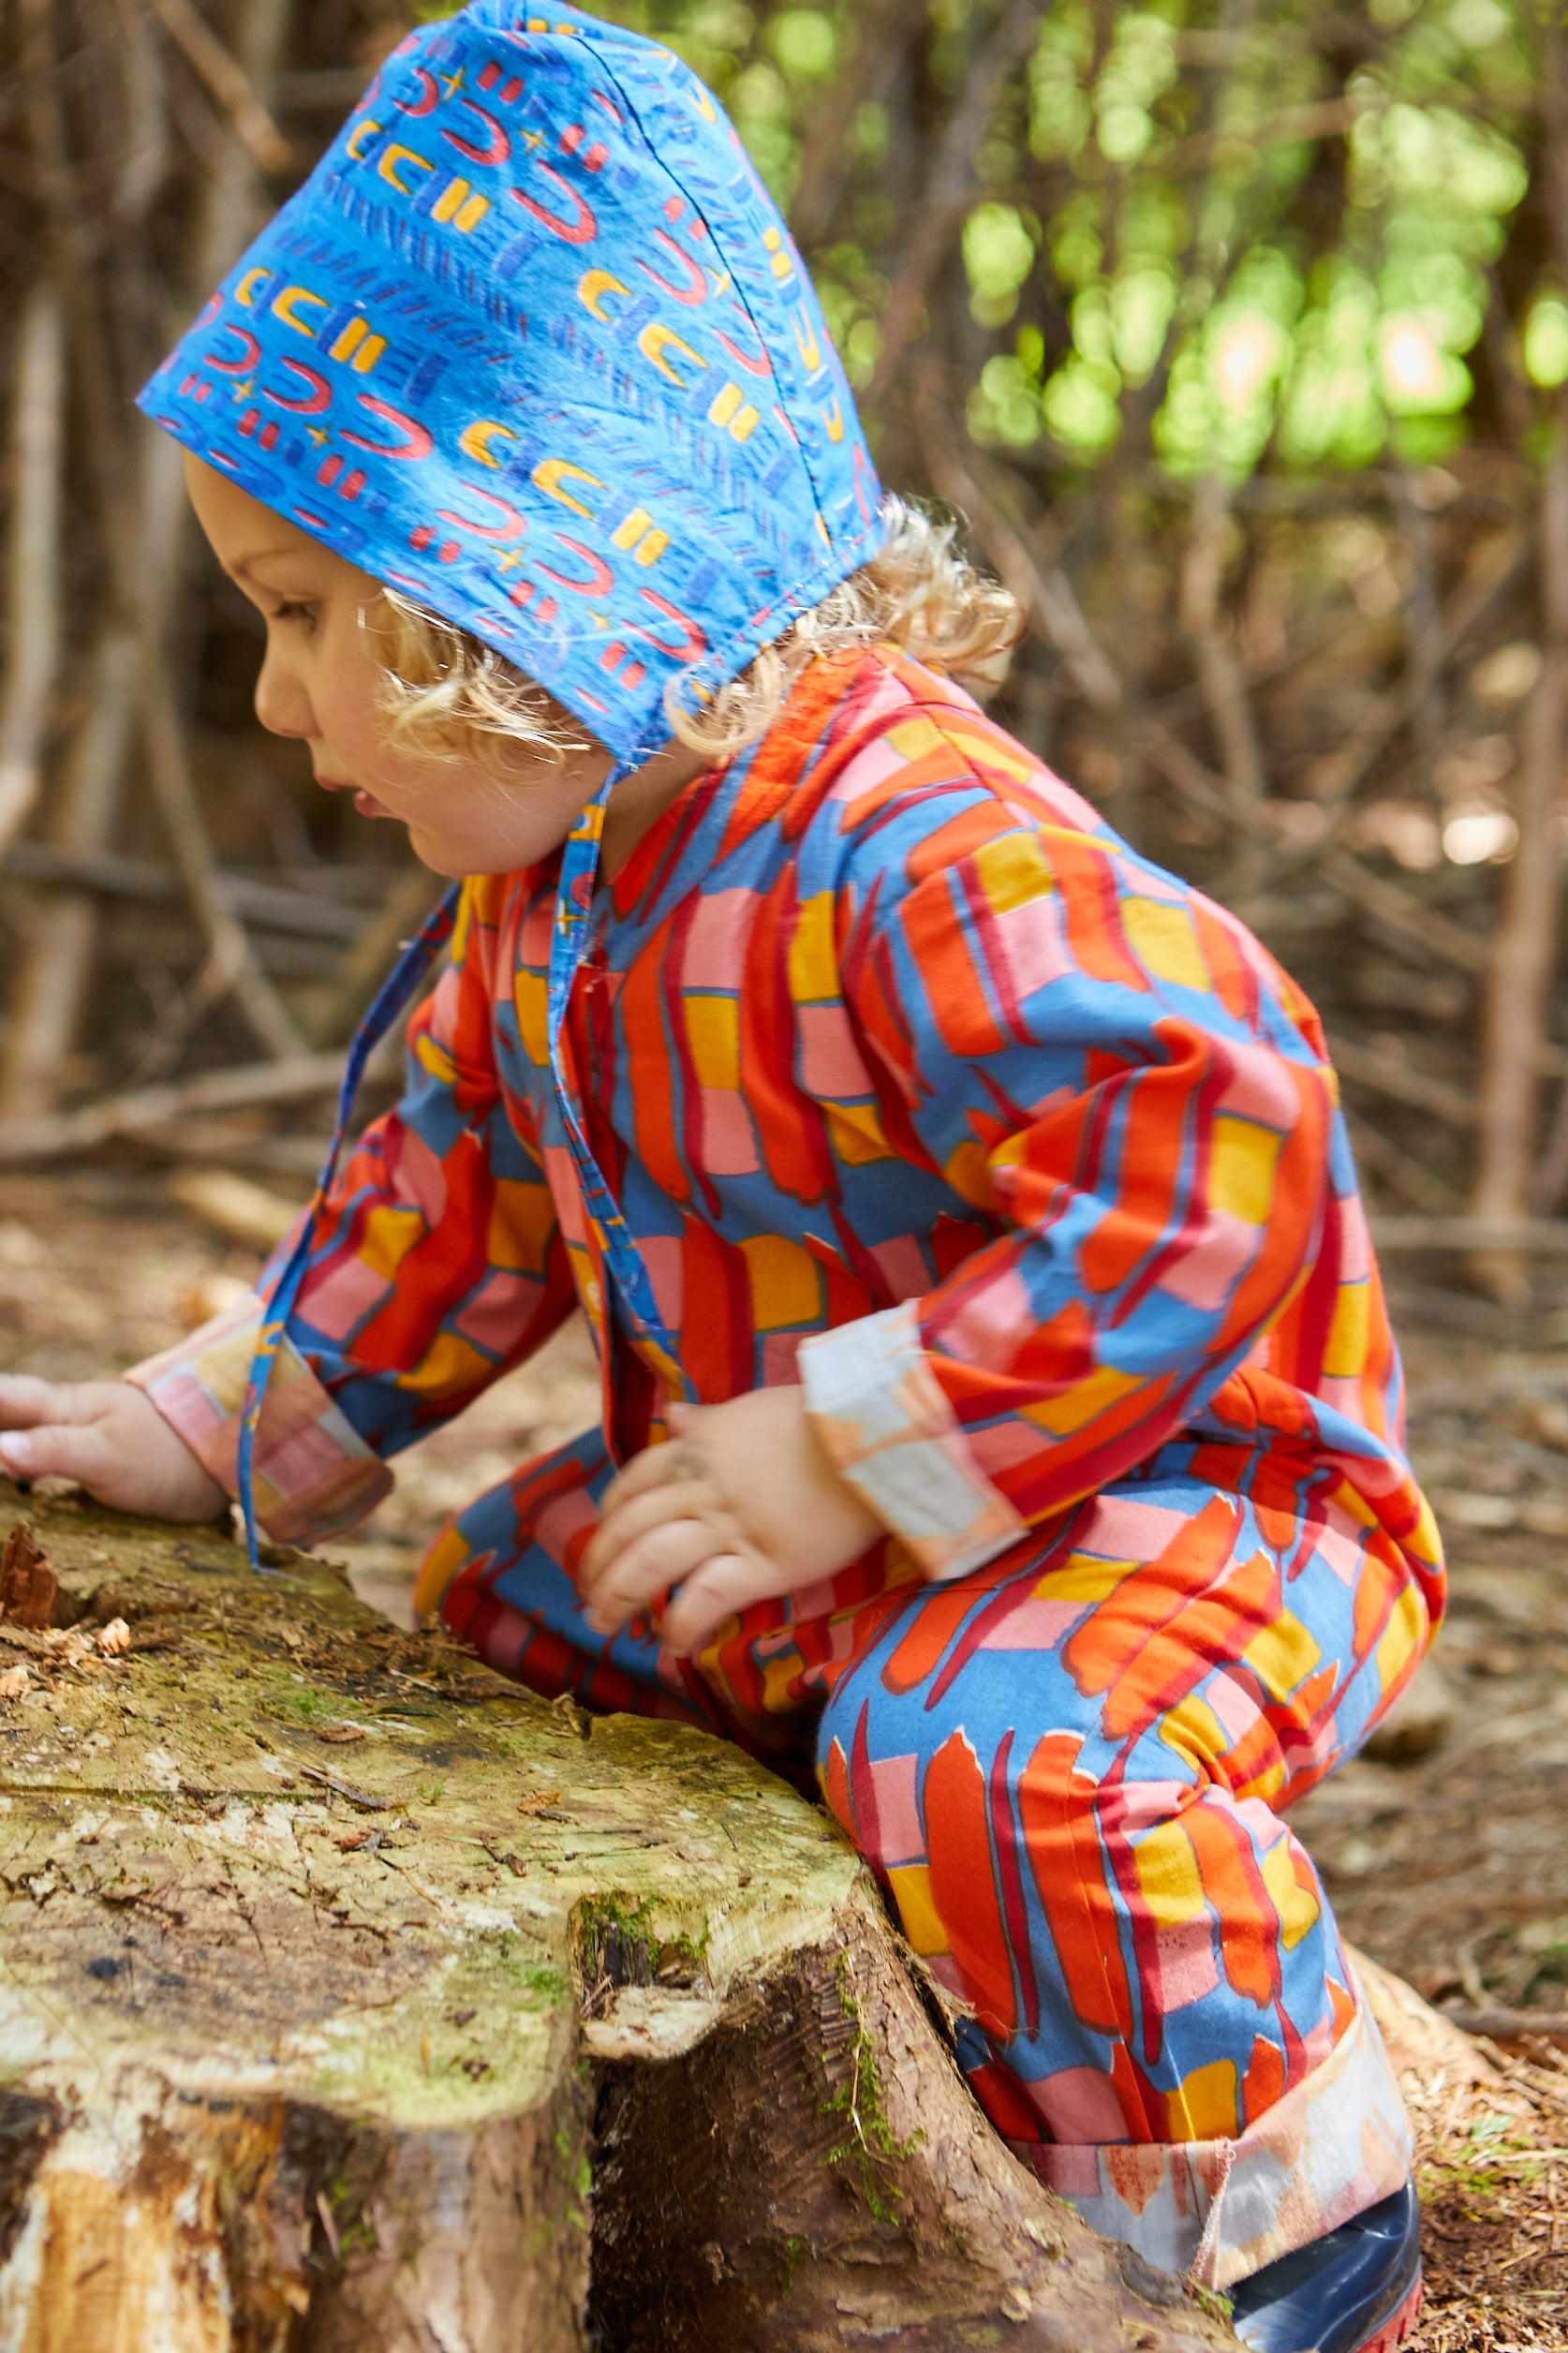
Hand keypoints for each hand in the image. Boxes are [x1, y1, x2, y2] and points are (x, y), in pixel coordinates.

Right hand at [0, 1378, 227, 1520]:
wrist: (227, 1455)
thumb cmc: (168, 1453)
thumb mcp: (108, 1456)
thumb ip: (53, 1451)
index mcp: (55, 1407)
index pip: (0, 1400)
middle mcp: (56, 1416)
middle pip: (3, 1412)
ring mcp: (71, 1436)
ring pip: (14, 1432)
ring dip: (5, 1444)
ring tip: (3, 1463)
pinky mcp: (85, 1460)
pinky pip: (33, 1458)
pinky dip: (14, 1465)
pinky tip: (12, 1481)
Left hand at [579, 1385, 880, 1657]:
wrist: (878, 1434)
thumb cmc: (824, 1419)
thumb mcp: (754, 1409)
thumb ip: (710, 1419)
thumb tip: (676, 1415)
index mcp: (699, 1447)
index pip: (634, 1485)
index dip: (609, 1519)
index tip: (602, 1544)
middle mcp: (704, 1486)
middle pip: (631, 1529)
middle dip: (600, 1567)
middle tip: (587, 1600)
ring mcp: (732, 1525)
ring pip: (652, 1563)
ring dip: (619, 1597)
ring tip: (604, 1625)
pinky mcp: (768, 1562)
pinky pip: (707, 1596)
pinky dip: (681, 1623)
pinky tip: (672, 1643)